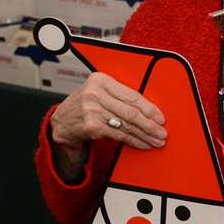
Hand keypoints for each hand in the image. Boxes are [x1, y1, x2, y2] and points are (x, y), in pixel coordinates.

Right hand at [50, 72, 167, 174]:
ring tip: (156, 140)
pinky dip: (133, 141)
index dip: (149, 109)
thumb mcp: (100, 93)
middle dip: (150, 125)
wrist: (61, 121)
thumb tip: (151, 111)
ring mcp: (91, 110)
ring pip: (126, 125)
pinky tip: (142, 144)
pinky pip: (119, 134)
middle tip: (162, 132)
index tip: (160, 118)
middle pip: (131, 111)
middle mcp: (94, 93)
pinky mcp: (91, 126)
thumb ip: (120, 96)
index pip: (132, 95)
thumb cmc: (85, 105)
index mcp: (100, 80)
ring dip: (144, 135)